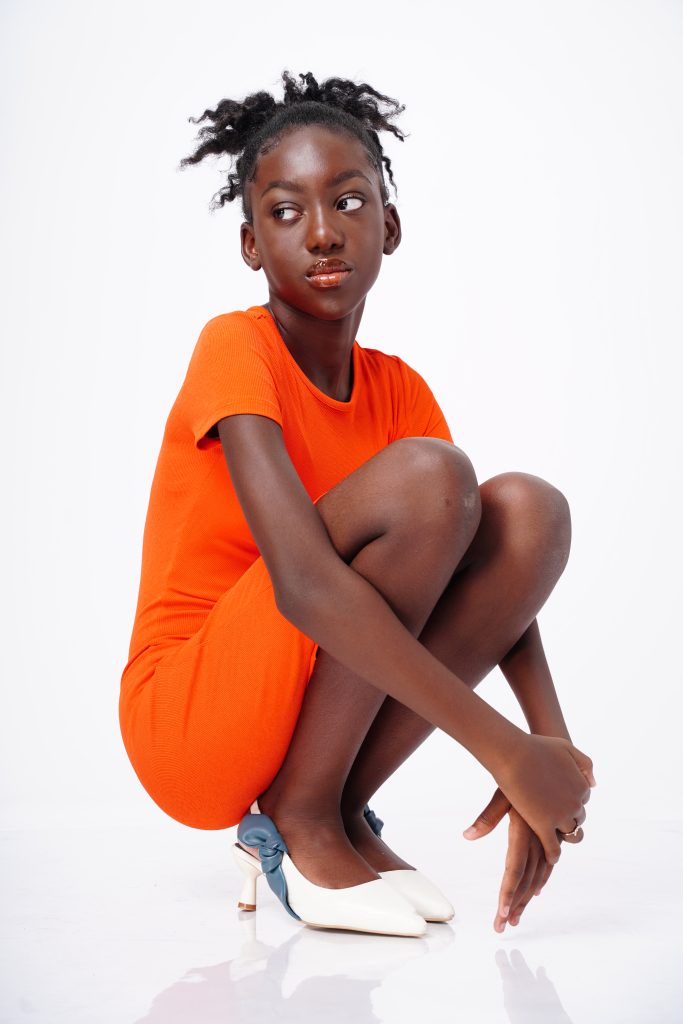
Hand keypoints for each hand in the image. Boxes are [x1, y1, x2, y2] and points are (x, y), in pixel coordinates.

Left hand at [463, 787, 557, 930]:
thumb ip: (486, 818)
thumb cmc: (519, 775)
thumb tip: (467, 836)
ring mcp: (547, 838)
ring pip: (538, 875)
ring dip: (526, 897)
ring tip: (514, 917)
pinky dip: (541, 880)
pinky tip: (536, 892)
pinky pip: (548, 863)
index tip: (500, 914)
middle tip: (502, 925)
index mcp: (523, 831)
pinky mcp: (553, 835)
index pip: (514, 870)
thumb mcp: (501, 796)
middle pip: (526, 880)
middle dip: (514, 904)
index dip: (508, 893)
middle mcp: (537, 838)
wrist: (548, 759)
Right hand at [492, 734, 596, 865]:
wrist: (513, 754)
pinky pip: (554, 848)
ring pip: (569, 833)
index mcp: (582, 786)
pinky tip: (551, 857)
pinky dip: (554, 854)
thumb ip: (584, 764)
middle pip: (578, 818)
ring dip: (564, 836)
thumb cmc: (535, 747)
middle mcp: (576, 803)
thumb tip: (594, 784)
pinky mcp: (544, 826)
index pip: (582, 799)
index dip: (570, 800)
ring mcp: (561, 816)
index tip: (559, 800)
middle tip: (556, 819)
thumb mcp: (566, 748)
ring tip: (555, 840)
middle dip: (569, 818)